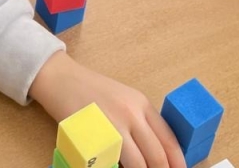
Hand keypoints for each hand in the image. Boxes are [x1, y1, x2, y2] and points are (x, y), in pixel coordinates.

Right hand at [30, 53, 185, 167]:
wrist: (61, 79)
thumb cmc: (91, 91)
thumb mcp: (124, 99)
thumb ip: (140, 121)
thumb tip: (156, 151)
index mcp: (142, 104)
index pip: (169, 139)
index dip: (177, 162)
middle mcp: (131, 114)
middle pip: (156, 155)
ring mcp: (112, 126)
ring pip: (138, 163)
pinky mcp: (95, 136)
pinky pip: (112, 163)